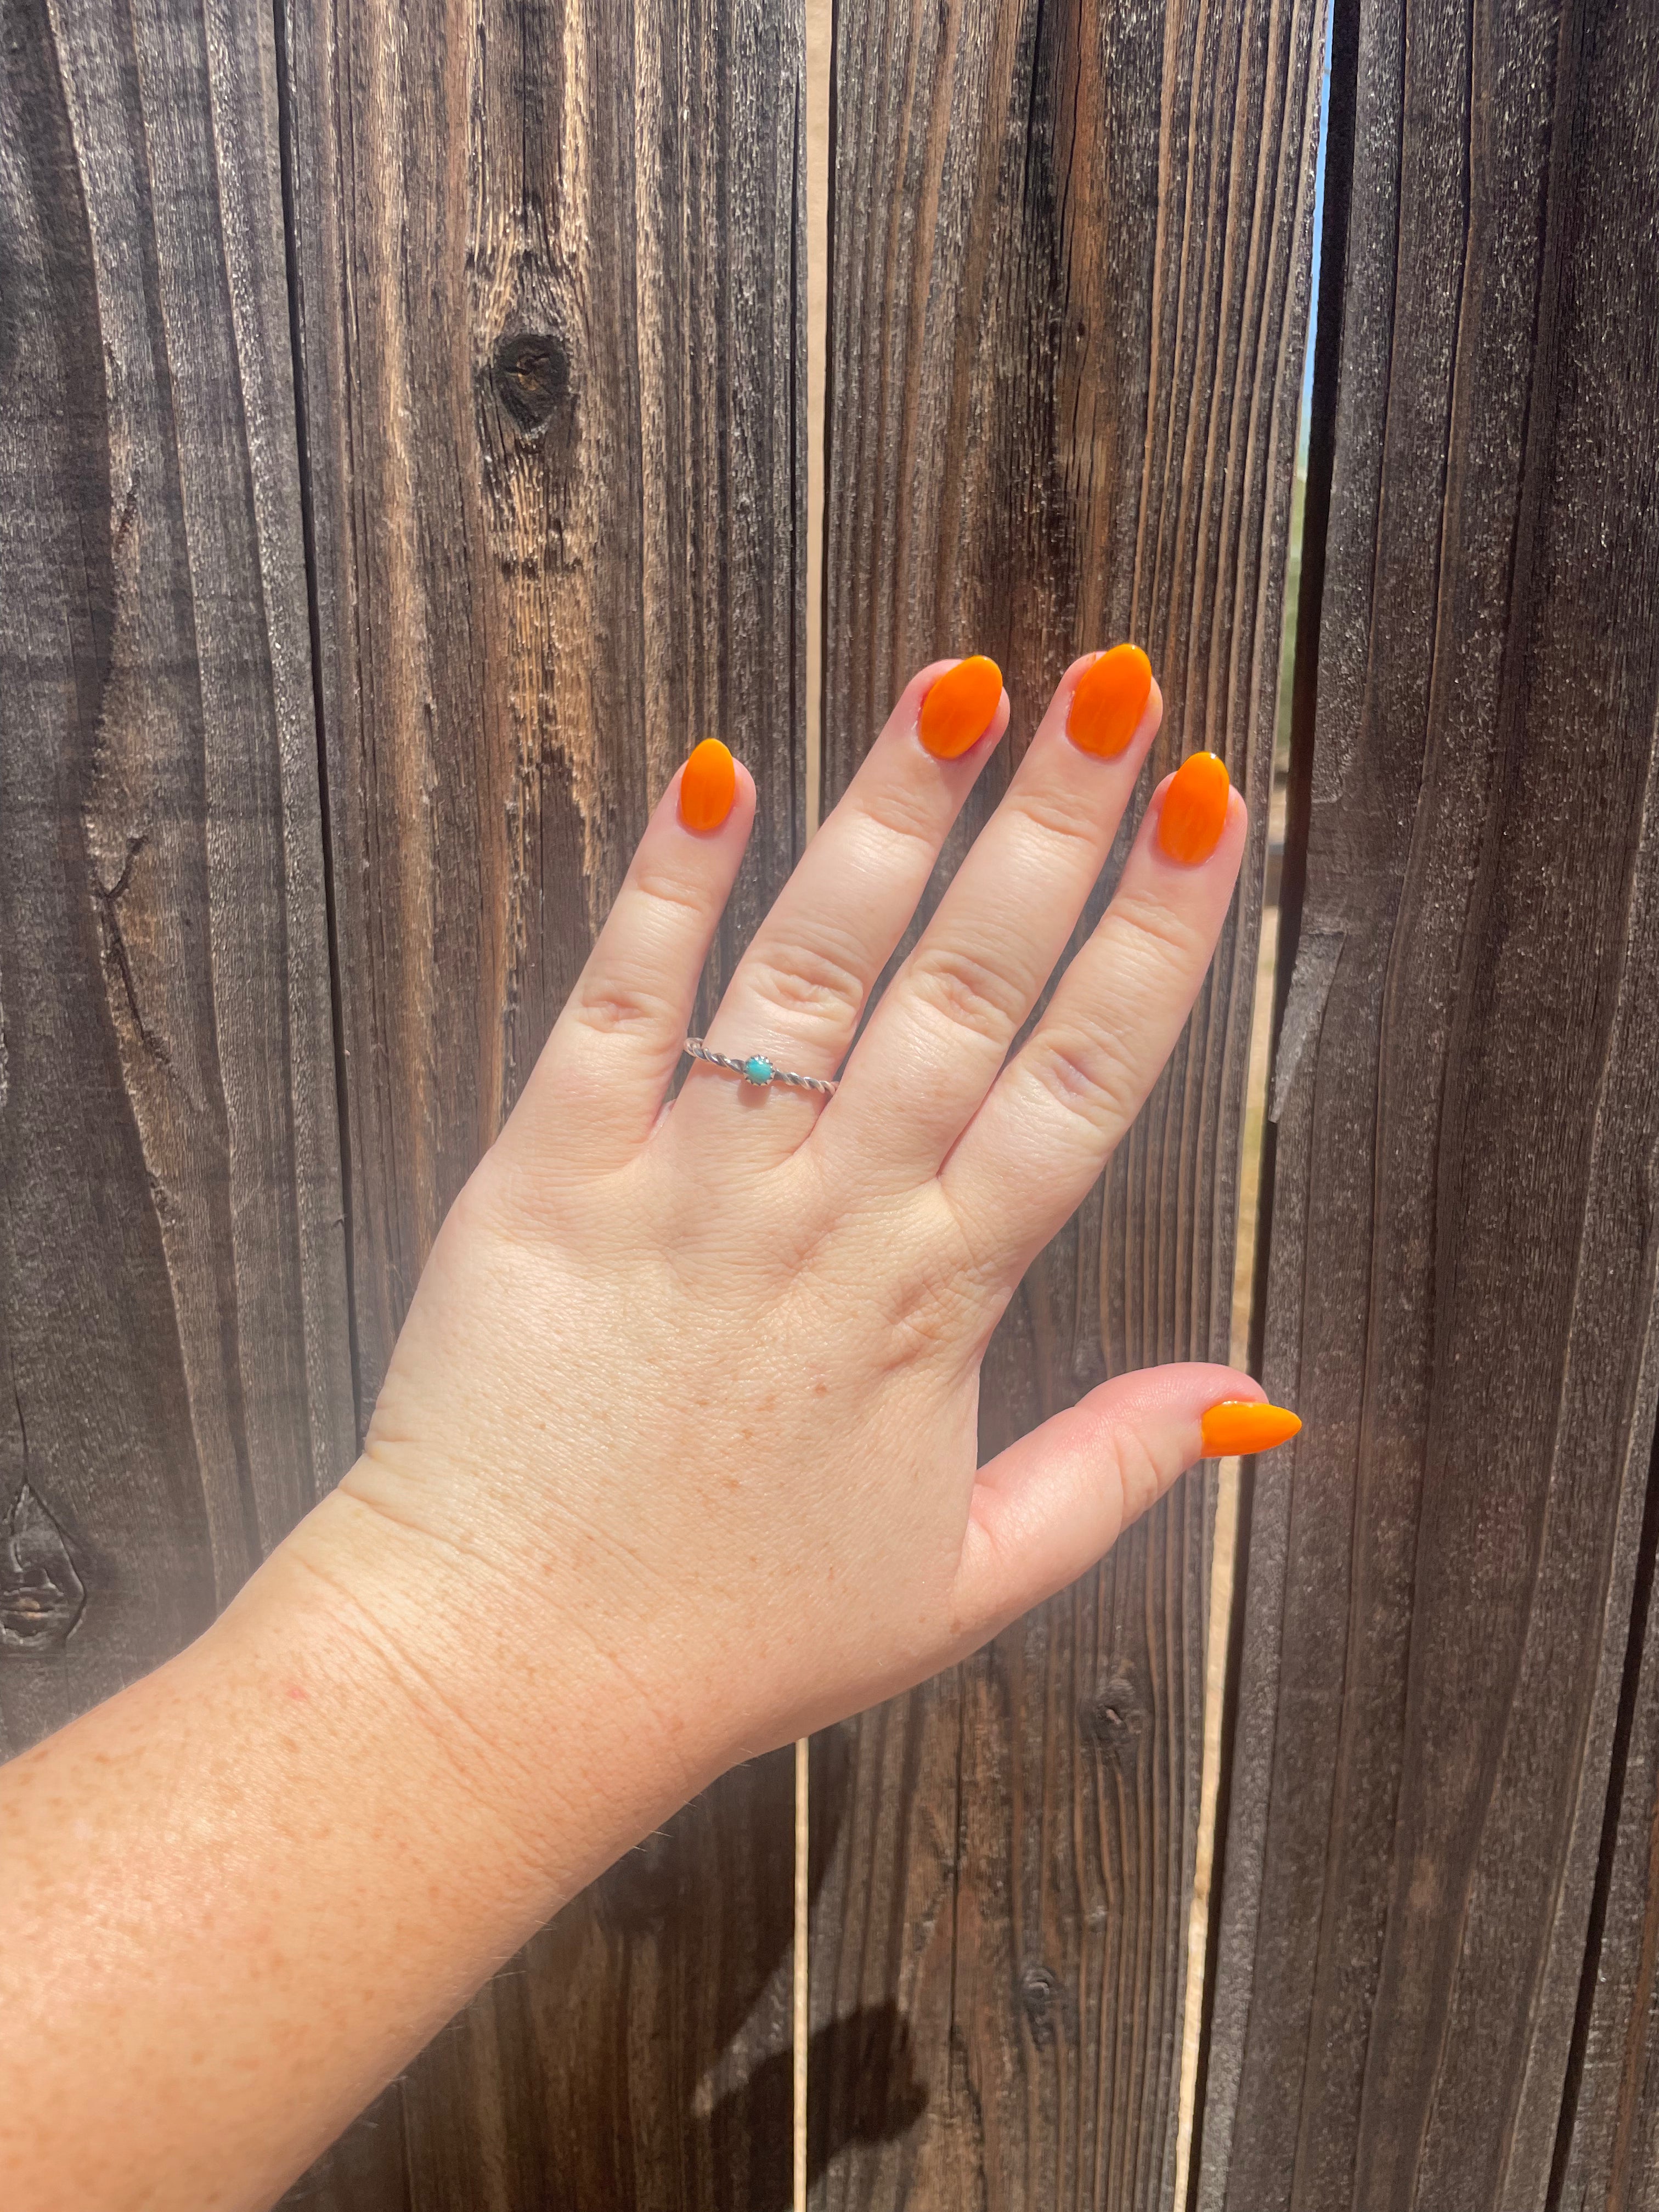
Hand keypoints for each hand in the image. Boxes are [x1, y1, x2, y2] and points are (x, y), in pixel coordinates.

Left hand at [290, 650, 1295, 1844]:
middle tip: (1117, 686)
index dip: (1151, 939)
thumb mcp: (963, 1581)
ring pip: (811, 969)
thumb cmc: (733, 1636)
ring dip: (890, 817)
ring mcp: (686, 1188)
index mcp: (937, 1302)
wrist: (509, 1672)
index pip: (1079, 1084)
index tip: (1205, 812)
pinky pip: (617, 1008)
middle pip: (966, 990)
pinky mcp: (548, 1177)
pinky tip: (716, 773)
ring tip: (960, 684)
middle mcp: (827, 1221)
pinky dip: (666, 890)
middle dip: (1052, 826)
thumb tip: (1249, 1395)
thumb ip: (1113, 1473)